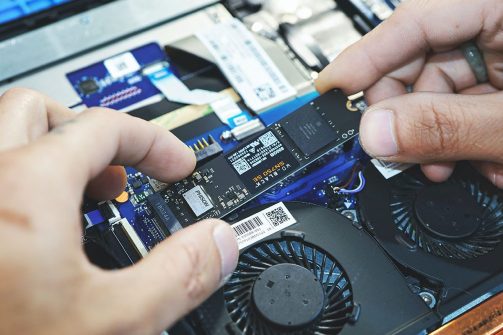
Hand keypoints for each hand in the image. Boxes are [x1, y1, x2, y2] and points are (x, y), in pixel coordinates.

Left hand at [0, 88, 237, 334]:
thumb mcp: (111, 325)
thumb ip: (177, 275)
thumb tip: (216, 243)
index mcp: (23, 191)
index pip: (104, 128)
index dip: (153, 142)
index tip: (174, 166)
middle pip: (40, 112)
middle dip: (90, 135)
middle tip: (120, 176)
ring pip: (1, 142)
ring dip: (50, 158)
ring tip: (80, 204)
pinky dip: (18, 191)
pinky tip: (33, 243)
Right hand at [316, 0, 502, 187]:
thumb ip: (446, 127)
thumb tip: (376, 132)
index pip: (415, 19)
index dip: (365, 57)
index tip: (330, 88)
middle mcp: (500, 20)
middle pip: (419, 57)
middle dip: (403, 113)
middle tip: (392, 149)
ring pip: (439, 86)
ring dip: (433, 134)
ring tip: (442, 166)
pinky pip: (463, 99)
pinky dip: (459, 132)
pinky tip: (474, 157)